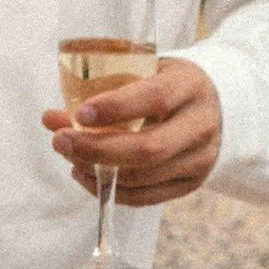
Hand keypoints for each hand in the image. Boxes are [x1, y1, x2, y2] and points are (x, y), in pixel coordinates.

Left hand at [42, 55, 222, 207]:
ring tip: (69, 156)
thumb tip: (50, 118)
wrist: (217, 107)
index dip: (114, 108)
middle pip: (148, 148)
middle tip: (60, 140)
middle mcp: (201, 125)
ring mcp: (200, 160)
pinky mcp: (190, 184)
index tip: (79, 114)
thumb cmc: (166, 84)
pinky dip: (110, 190)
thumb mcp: (145, 71)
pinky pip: (146, 197)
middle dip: (96, 149)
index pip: (154, 98)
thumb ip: (102, 90)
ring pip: (143, 177)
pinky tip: (85, 175)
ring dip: (97, 171)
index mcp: (190, 86)